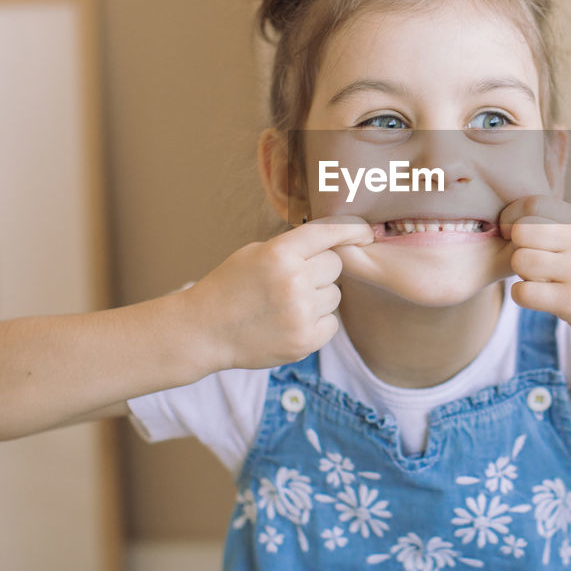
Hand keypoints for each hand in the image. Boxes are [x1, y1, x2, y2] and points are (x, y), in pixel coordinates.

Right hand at [183, 215, 373, 370]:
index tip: (366, 232)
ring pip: (335, 295)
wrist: (204, 330)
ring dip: (318, 297)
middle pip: (335, 265)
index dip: (351, 230)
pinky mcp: (305, 341)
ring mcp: (300, 313)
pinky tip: (290, 323)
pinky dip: (317, 323)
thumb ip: (294, 248)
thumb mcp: (255, 253)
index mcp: (279, 254)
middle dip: (320, 270)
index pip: (327, 233)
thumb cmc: (230, 286)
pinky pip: (331, 323)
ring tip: (286, 304)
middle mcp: (294, 281)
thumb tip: (337, 242)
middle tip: (294, 280)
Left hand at [499, 196, 570, 358]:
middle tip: (527, 261)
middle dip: (515, 247)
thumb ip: (563, 227)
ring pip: (520, 261)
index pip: (532, 203)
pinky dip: (522, 297)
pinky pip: (524, 293)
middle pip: (522, 230)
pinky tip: (539, 299)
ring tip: (539, 282)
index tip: (514, 234)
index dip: (512, 218)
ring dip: (521, 275)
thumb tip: (517, 220)